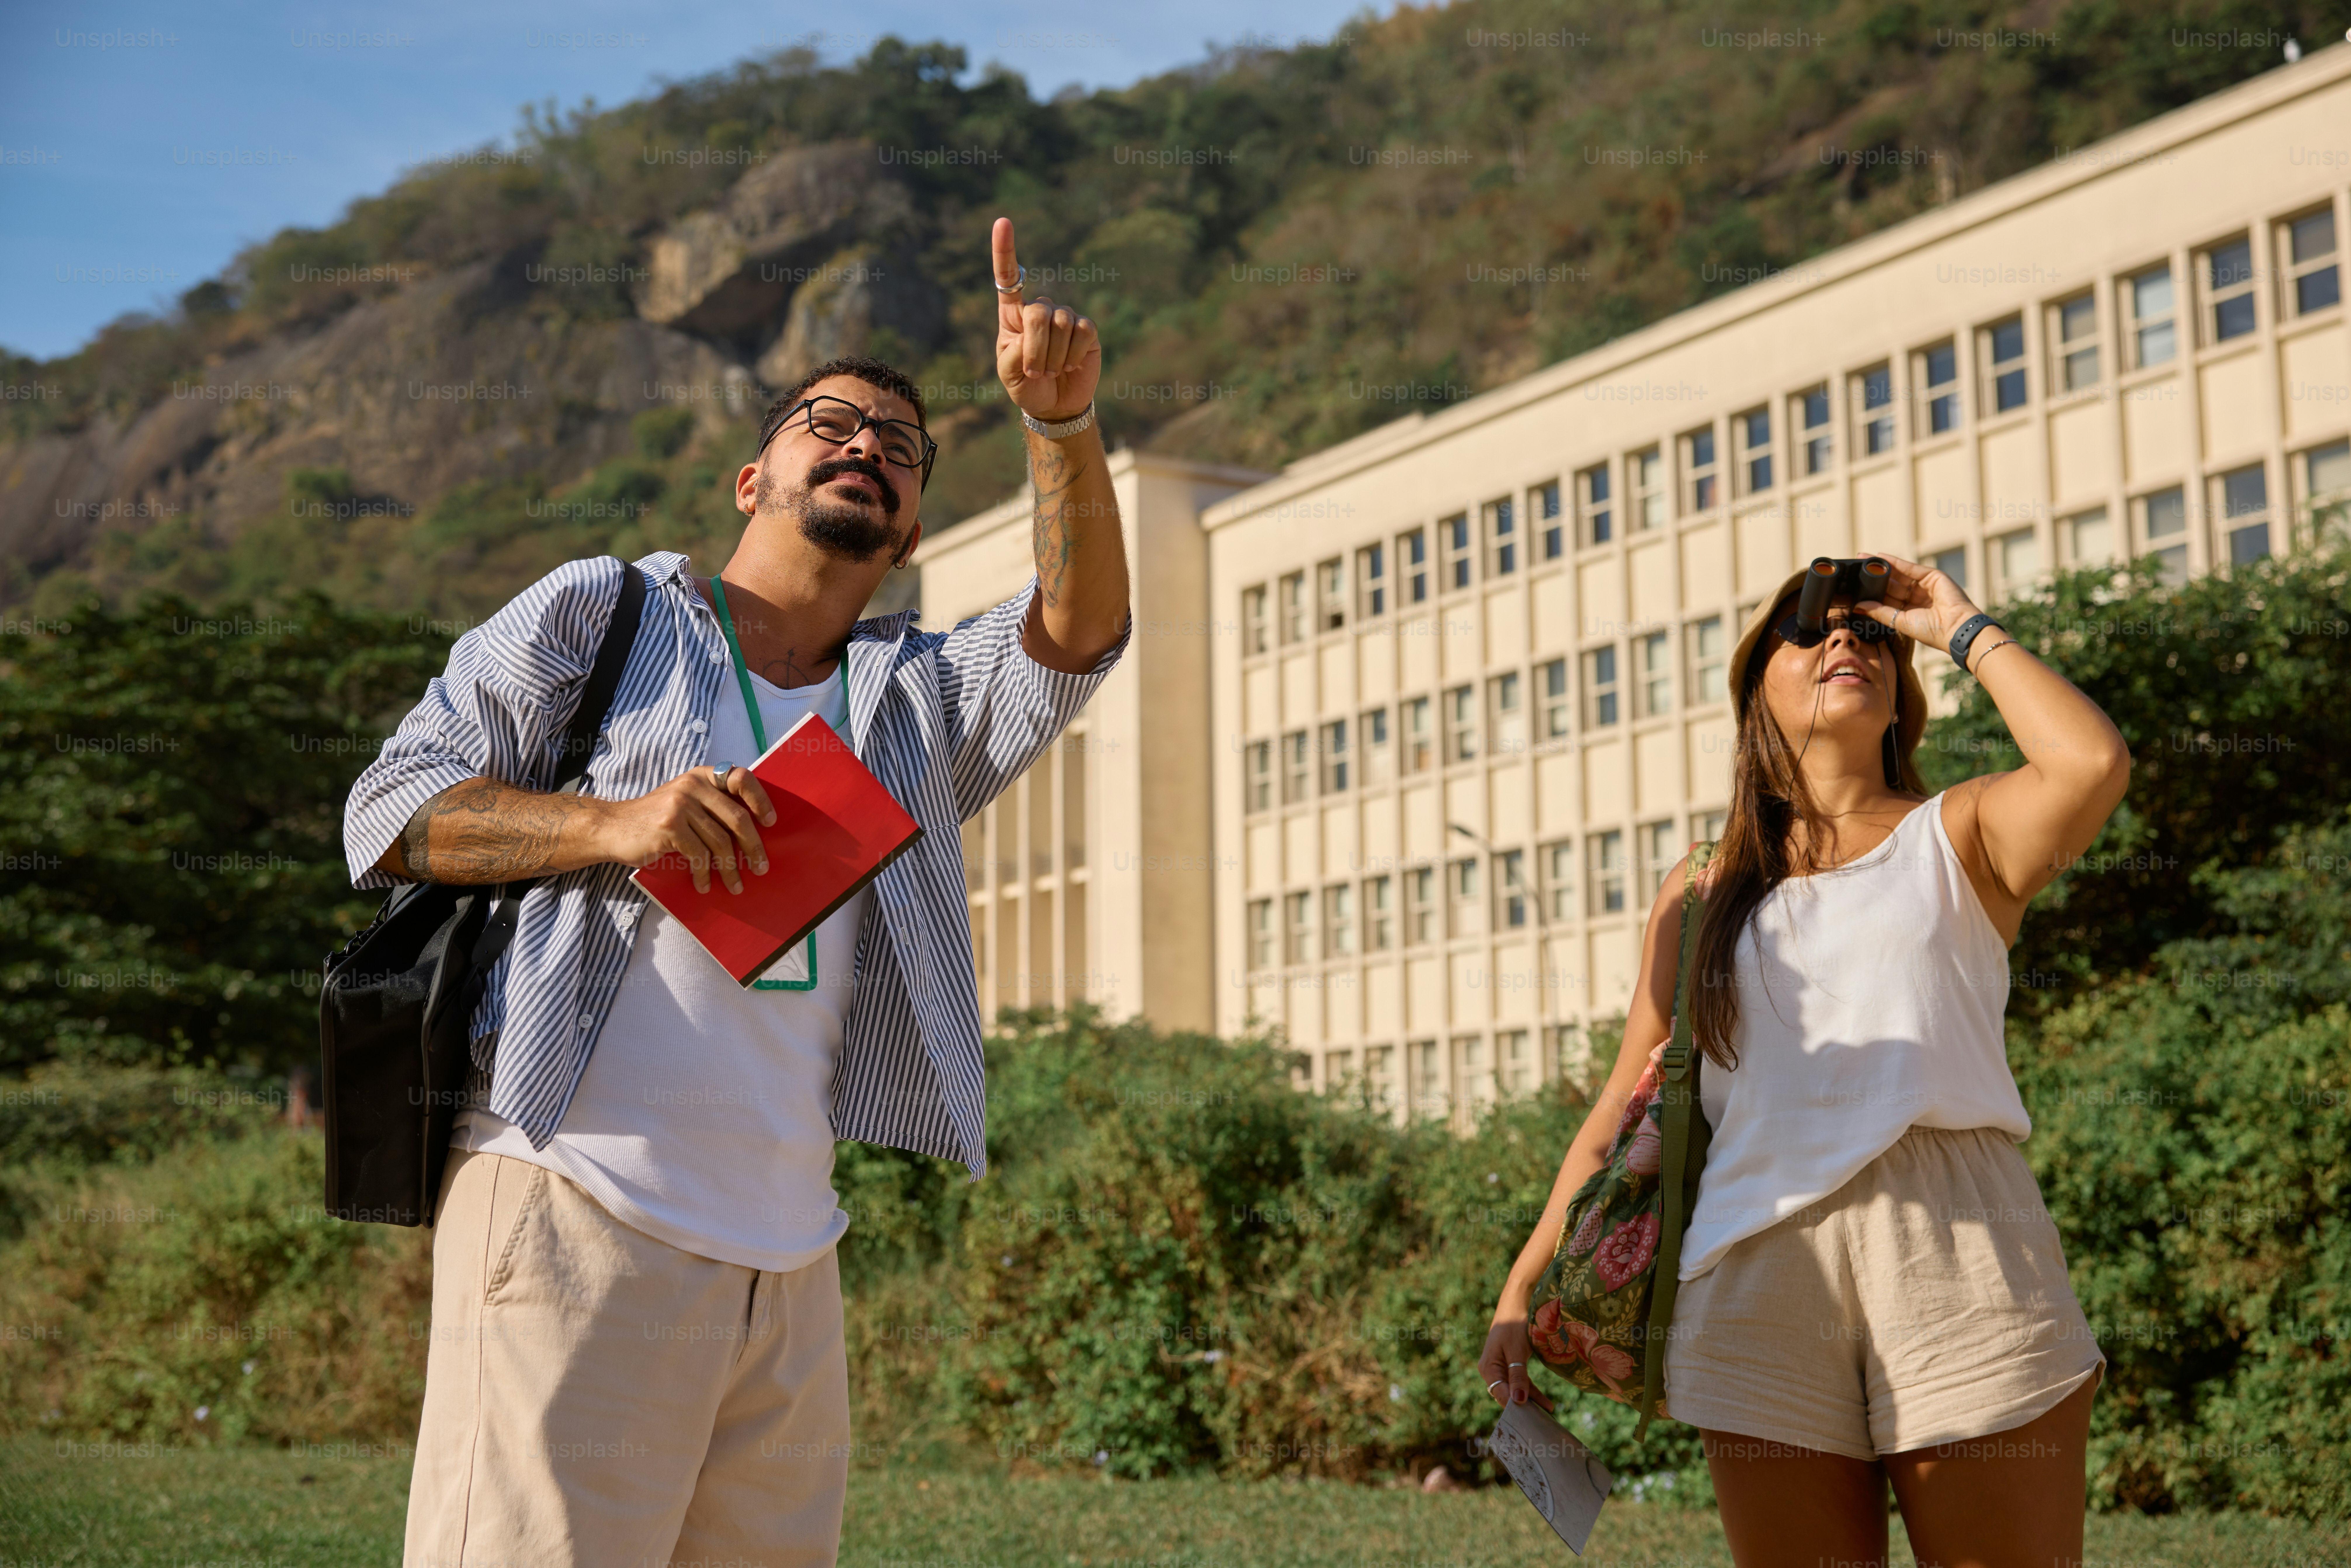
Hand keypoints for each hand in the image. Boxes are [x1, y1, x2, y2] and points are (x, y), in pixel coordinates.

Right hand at [591, 765, 775, 894]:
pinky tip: (704, 885)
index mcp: (701, 776)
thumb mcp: (684, 801)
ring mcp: (680, 805)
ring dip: (730, 869)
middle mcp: (693, 786)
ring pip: (720, 841)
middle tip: (761, 867)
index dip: (760, 799)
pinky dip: (705, 874)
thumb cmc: (654, 820)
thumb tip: (752, 832)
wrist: (612, 827)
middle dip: (753, 847)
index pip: (741, 777)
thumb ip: (711, 805)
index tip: (770, 821)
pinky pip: (699, 855)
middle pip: (737, 817)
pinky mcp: (669, 827)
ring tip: (735, 886)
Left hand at [992, 216, 1099, 423]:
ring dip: (1055, 355)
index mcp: (1013, 315)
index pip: (1008, 277)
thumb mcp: (1009, 374)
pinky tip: (1070, 364)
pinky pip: (1083, 331)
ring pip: (1062, 323)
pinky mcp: (1087, 329)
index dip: (1004, 250)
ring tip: (1052, 371)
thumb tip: (1035, 334)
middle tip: (1036, 372)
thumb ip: (1015, 353)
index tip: (1002, 222)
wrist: (1055, 404)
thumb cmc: (1026, 386)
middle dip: (1036, 348)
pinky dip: (1075, 354)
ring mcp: (1065, 317)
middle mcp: (1040, 309)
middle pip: (1038, 312)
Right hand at [1478, 1316, 1552, 1411]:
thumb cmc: (1513, 1325)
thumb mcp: (1516, 1351)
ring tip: (1549, 1412)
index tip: (1532, 1419)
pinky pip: (1521, 1382)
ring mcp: (1501, 1368)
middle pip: (1507, 1394)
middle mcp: (1491, 1371)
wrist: (1516, 1303)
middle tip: (1543, 1420)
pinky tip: (1546, 1403)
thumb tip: (1519, 1401)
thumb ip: (1518, 1376)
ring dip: (1532, 1400)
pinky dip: (1532, 1391)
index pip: (1501, 1394)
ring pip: (1516, 1390)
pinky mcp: (1511, 1365)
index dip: (1515, 1406)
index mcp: (1488, 1368)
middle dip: (1525, 1407)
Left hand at [1854, 552, 1984, 657]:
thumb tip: (1858, 605)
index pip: (1887, 599)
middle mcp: (1916, 598)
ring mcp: (1924, 586)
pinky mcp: (1932, 576)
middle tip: (1856, 568)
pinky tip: (1881, 557)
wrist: (1955, 628)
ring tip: (1863, 560)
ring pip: (1899, 575)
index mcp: (1909, 612)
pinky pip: (1910, 567)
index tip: (1855, 586)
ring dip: (1882, 568)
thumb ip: (1880, 611)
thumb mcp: (1900, 621)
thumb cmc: (1931, 631)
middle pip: (1891, 585)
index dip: (1872, 592)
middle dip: (1874, 578)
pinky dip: (1896, 562)